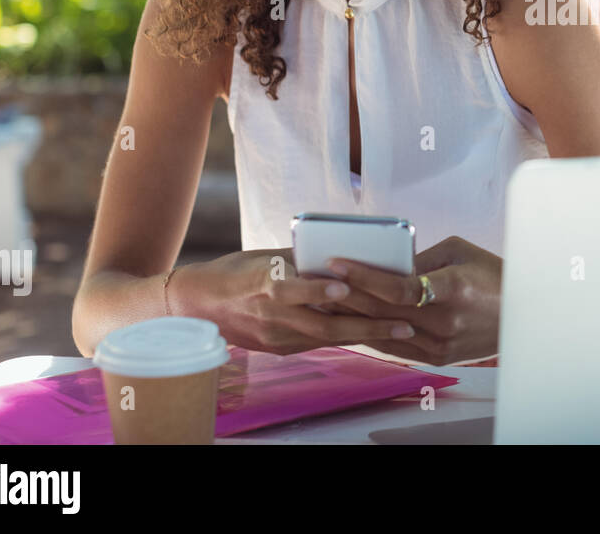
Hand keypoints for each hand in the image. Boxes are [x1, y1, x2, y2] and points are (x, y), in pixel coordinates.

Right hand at [173, 248, 417, 354]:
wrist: (195, 305)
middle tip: (405, 324)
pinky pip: (318, 343)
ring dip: (366, 336)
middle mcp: (273, 314)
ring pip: (328, 337)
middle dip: (369, 325)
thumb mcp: (267, 257)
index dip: (331, 292)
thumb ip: (302, 259)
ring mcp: (276, 336)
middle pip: (327, 323)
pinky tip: (373, 336)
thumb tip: (343, 252)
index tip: (362, 288)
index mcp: (267, 283)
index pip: (304, 289)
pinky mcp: (277, 348)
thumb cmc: (235, 271)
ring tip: (401, 334)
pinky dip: (347, 338)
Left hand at [326, 236, 501, 365]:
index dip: (364, 276)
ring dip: (351, 316)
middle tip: (315, 280)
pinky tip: (349, 321)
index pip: (399, 287)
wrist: (522, 315)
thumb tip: (384, 264)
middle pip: (383, 310)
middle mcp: (444, 321)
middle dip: (346, 295)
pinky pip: (394, 346)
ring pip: (384, 331)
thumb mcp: (459, 252)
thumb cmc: (492, 274)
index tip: (336, 263)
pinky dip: (371, 332)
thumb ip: (420, 259)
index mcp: (454, 289)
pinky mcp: (437, 357)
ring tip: (322, 301)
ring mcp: (440, 344)